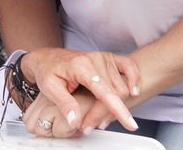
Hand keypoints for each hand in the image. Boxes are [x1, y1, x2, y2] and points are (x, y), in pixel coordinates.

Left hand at [23, 48, 139, 132]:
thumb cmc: (48, 71)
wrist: (47, 58)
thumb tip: (76, 121)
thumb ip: (64, 104)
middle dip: (105, 114)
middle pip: (114, 93)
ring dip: (116, 106)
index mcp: (81, 66)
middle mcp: (95, 59)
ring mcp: (104, 58)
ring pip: (122, 87)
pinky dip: (134, 79)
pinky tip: (133, 92)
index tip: (129, 124)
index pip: (104, 91)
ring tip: (98, 117)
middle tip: (89, 126)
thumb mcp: (49, 88)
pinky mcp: (109, 58)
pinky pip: (130, 67)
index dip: (117, 110)